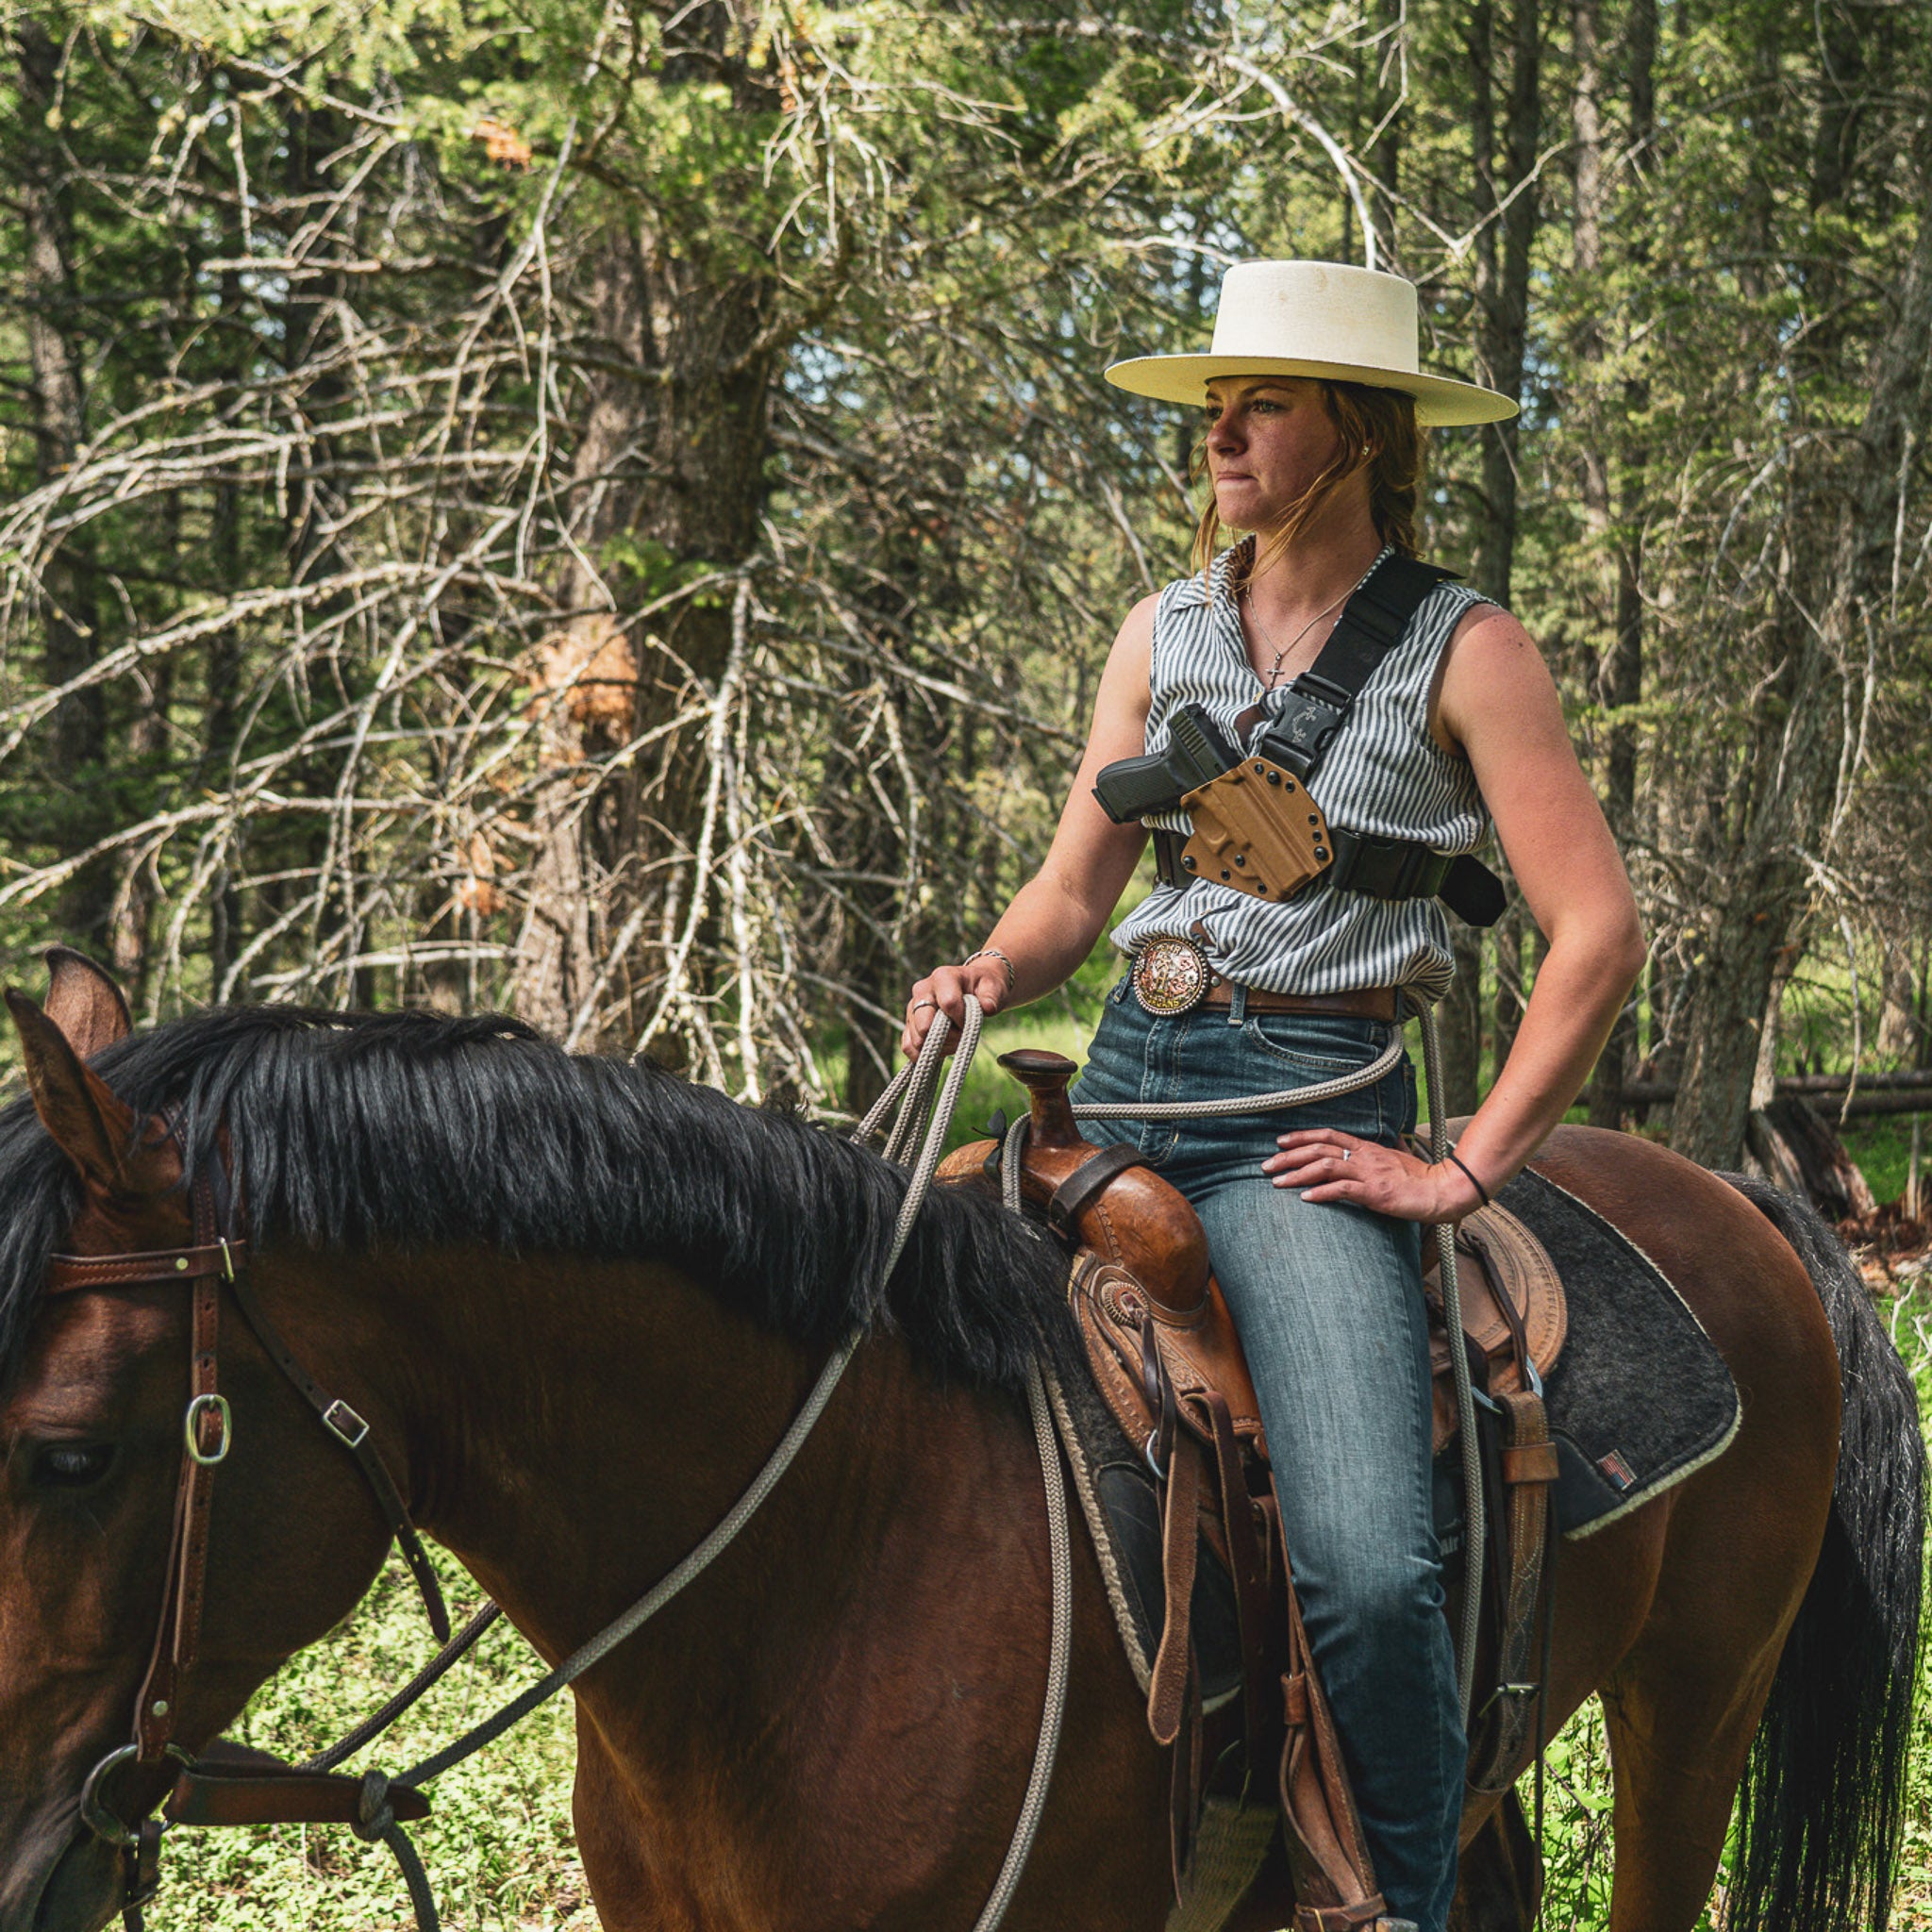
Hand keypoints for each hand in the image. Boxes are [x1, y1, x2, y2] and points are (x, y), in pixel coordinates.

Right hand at [901, 961, 1008, 1058]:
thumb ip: (991, 997)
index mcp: (943, 977)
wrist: (973, 988)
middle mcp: (923, 990)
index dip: (962, 1019)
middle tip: (960, 1033)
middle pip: (925, 1024)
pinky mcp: (909, 1024)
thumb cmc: (983, 987)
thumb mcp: (993, 987)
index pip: (948, 1003)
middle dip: (947, 1036)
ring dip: (939, 1047)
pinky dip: (926, 1054)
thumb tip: (987, 1008)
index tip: (969, 1021)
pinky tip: (942, 1048)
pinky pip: (909, 1047)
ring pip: (917, 1039)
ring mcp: (913, 1008)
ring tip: (953, 1039)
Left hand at [1263, 1129, 1485, 1222]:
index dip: (1302, 1136)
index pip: (1328, 1135)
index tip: (1280, 1141)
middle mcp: (1364, 1156)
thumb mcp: (1400, 1157)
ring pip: (1325, 1166)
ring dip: (1297, 1174)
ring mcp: (1369, 1173)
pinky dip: (1321, 1192)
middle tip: (1267, 1165)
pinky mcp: (1375, 1193)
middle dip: (1289, 1156)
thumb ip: (1389, 1150)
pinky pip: (1342, 1190)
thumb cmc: (1422, 1177)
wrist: (1443, 1191)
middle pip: (1319, 1148)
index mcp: (1367, 1147)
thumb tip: (1392, 1140)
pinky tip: (1304, 1198)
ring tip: (1277, 1182)